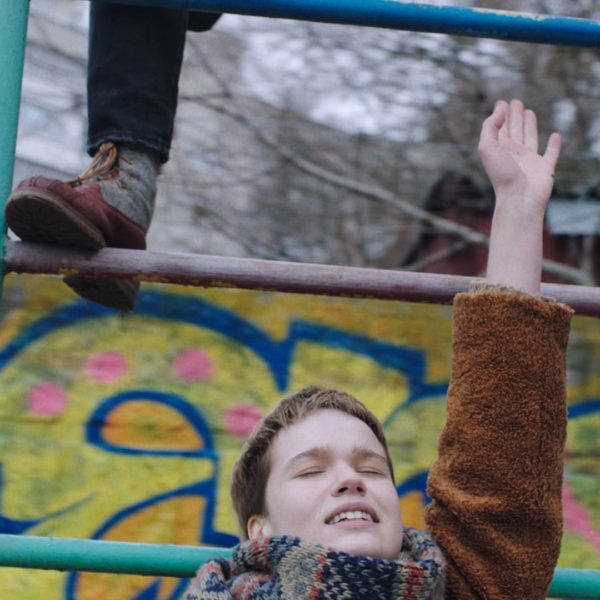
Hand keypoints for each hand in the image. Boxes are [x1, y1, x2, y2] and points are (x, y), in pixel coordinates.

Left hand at [478, 99, 560, 215]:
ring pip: (530, 138)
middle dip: (514, 116)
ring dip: (530, 125)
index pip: (499, 128)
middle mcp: (514, 154)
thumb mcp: (487, 148)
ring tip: (529, 111)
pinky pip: (551, 154)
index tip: (501, 103)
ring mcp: (530, 161)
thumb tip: (500, 110)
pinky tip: (555, 136)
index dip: (500, 115)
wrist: (519, 198)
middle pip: (514, 130)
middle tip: (515, 102)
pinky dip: (554, 145)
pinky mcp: (545, 168)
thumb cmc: (502, 175)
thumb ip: (490, 127)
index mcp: (500, 150)